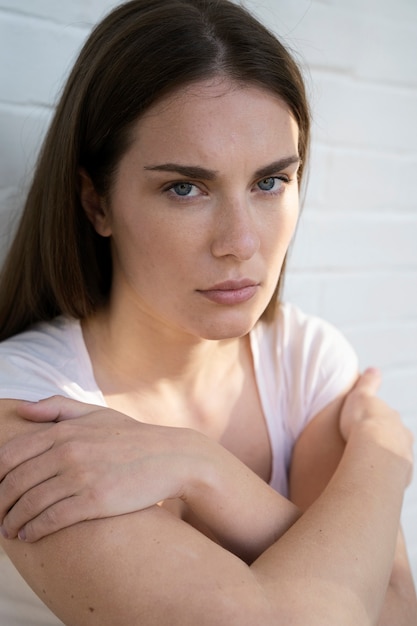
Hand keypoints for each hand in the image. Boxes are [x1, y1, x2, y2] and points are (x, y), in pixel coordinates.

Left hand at [0, 396, 204, 541]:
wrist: (170, 458)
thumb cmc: (130, 436)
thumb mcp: (95, 412)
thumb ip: (56, 407)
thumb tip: (21, 410)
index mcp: (64, 430)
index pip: (10, 454)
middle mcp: (68, 451)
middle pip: (15, 482)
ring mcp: (81, 476)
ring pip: (29, 503)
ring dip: (12, 521)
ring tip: (9, 530)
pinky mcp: (95, 501)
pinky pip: (52, 519)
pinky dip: (34, 530)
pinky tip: (29, 535)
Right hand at [339, 368, 413, 483]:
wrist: (372, 451)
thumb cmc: (363, 423)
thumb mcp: (361, 395)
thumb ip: (368, 383)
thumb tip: (373, 369)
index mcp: (393, 420)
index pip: (388, 419)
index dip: (377, 421)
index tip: (366, 424)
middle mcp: (403, 438)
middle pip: (396, 438)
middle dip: (385, 441)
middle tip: (366, 445)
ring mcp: (404, 458)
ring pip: (396, 457)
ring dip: (385, 459)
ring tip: (368, 464)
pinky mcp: (400, 477)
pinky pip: (393, 476)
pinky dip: (384, 476)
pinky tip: (372, 478)